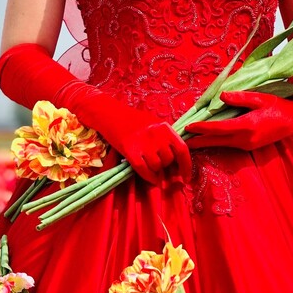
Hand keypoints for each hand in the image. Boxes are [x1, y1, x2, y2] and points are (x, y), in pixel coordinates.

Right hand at [0, 43, 191, 183]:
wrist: (105, 112)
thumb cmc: (127, 120)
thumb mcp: (149, 124)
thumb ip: (162, 138)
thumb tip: (174, 158)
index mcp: (163, 126)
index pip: (182, 148)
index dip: (187, 165)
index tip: (187, 177)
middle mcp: (156, 133)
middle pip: (169, 160)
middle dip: (168, 169)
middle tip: (165, 174)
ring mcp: (143, 141)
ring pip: (158, 166)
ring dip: (157, 173)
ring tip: (152, 172)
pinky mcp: (130, 150)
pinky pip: (145, 170)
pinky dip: (150, 178)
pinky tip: (150, 181)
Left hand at [185, 90, 292, 150]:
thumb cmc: (277, 106)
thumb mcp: (260, 98)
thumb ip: (240, 98)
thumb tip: (221, 96)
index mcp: (247, 126)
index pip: (219, 128)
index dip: (202, 128)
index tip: (189, 126)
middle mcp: (245, 139)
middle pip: (216, 141)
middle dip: (198, 141)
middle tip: (181, 141)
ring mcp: (247, 145)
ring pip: (222, 144)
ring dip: (206, 142)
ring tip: (190, 140)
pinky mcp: (249, 146)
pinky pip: (229, 144)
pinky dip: (217, 141)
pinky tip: (208, 138)